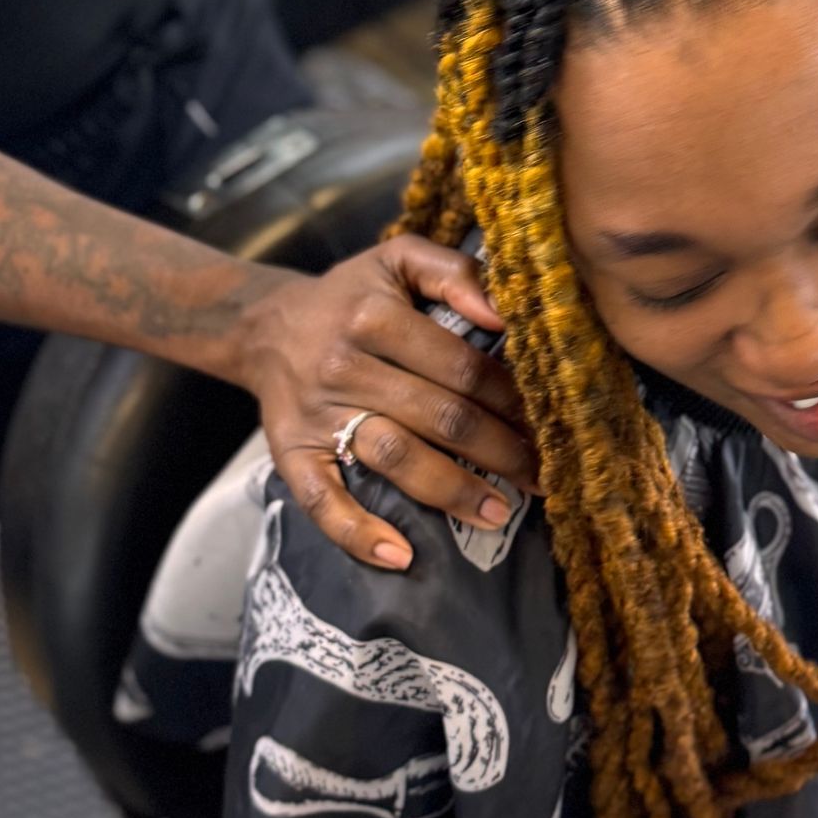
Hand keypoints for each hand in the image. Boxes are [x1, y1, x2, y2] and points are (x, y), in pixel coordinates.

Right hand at [228, 237, 538, 570]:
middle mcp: (344, 365)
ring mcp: (317, 415)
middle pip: (440, 416)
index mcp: (374, 315)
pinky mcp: (291, 454)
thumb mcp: (398, 260)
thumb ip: (455, 272)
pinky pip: (322, 502)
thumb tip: (504, 313)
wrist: (266, 326)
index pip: (462, 367)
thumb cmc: (351, 296)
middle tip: (542, 476)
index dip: (512, 399)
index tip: (550, 422)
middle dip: (500, 451)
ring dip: (452, 491)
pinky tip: (400, 557)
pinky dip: (358, 534)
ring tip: (498, 513)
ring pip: (395, 458)